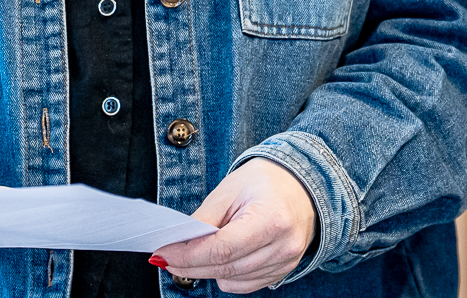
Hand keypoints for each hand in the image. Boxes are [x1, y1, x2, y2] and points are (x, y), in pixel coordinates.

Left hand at [151, 158, 317, 292]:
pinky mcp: (283, 272)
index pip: (222, 248)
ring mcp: (285, 262)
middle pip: (225, 267)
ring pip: (232, 280)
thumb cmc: (266, 181)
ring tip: (195, 252)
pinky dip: (226, 274)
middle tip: (167, 257)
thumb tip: (177, 242)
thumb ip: (204, 218)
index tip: (163, 253)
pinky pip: (244, 285)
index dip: (188, 255)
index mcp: (272, 218)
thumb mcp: (231, 188)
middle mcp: (283, 245)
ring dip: (207, 270)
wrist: (304, 184)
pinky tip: (221, 257)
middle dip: (190, 265)